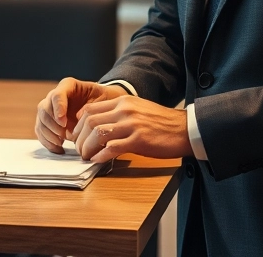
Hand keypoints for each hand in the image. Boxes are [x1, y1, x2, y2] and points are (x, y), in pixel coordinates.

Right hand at [35, 78, 127, 153]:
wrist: (104, 105)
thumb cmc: (105, 100)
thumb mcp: (104, 99)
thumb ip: (94, 108)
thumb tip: (84, 123)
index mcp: (69, 86)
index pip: (57, 95)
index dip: (58, 108)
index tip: (63, 122)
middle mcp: (56, 96)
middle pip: (44, 108)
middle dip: (52, 124)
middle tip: (64, 136)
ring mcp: (51, 109)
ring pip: (41, 120)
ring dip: (49, 134)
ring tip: (62, 143)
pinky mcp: (50, 122)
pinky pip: (41, 131)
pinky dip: (47, 141)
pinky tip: (59, 148)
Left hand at [71, 94, 191, 163]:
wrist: (184, 129)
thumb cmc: (162, 123)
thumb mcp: (138, 109)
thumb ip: (119, 114)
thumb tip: (98, 126)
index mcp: (123, 101)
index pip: (90, 109)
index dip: (78, 125)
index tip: (77, 136)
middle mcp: (125, 110)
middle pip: (90, 122)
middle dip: (79, 138)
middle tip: (79, 150)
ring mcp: (132, 124)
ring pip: (97, 134)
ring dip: (87, 148)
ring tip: (87, 157)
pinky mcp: (138, 140)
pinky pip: (112, 148)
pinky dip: (101, 156)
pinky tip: (98, 161)